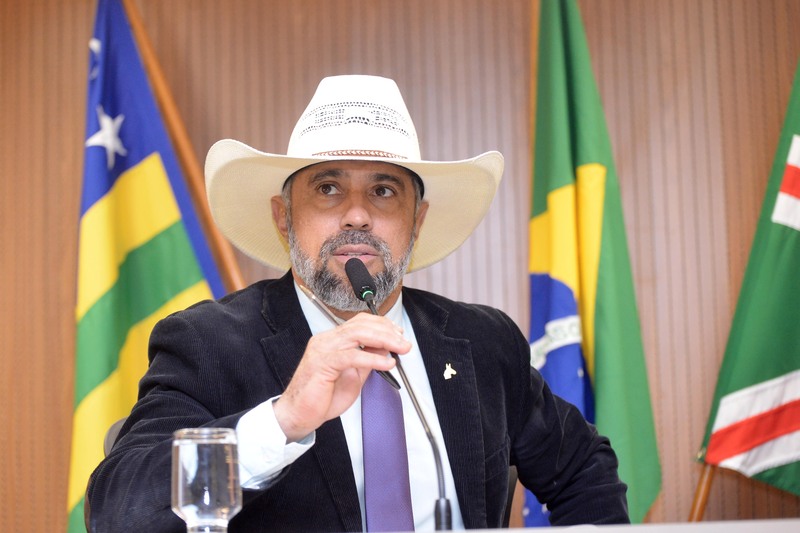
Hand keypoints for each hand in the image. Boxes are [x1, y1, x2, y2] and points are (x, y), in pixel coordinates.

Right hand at [273, 313, 410, 441]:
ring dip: (384, 340)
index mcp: (332, 341)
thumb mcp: (354, 376)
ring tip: (399, 349)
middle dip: (388, 332)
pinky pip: (352, 356)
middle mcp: (326, 341)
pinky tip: (386, 363)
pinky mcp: (323, 363)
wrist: (298, 414)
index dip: (382, 325)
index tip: (399, 334)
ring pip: (358, 335)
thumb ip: (368, 360)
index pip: (360, 322)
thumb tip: (386, 348)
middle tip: (404, 342)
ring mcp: (323, 350)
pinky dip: (372, 358)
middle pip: (361, 325)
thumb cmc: (321, 398)